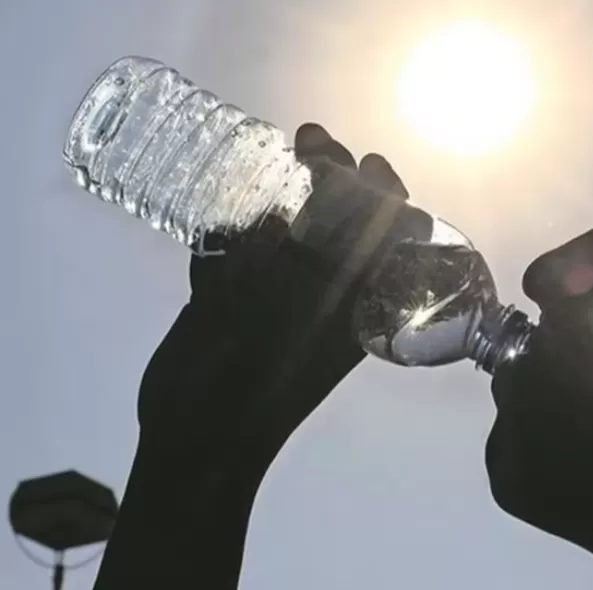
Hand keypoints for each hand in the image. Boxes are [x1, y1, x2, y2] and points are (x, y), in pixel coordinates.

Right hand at [137, 123, 408, 471]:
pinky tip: (225, 218)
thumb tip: (267, 222)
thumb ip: (282, 273)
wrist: (200, 443)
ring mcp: (274, 297)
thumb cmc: (260, 388)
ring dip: (284, 193)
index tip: (371, 163)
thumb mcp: (286, 327)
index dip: (388, 196)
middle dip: (332, 176)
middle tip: (312, 143)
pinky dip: (232, 231)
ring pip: (290, 230)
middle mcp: (323, 297)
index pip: (391, 240)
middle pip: (340, 222)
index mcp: (358, 306)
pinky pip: (236, 253)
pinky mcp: (227, 302)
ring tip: (278, 158)